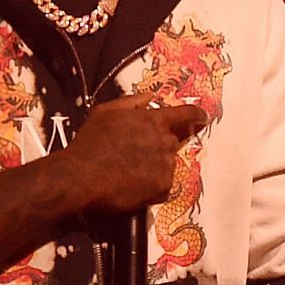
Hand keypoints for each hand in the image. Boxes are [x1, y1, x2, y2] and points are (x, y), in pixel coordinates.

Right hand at [62, 92, 207, 211]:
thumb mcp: (107, 111)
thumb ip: (133, 101)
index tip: (202, 118)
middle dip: (162, 145)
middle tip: (139, 153)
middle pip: (175, 141)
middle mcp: (166, 141)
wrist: (81, 176)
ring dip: (156, 165)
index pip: (187, 114)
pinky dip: (152, 185)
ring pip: (168, 163)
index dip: (197, 115)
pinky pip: (164, 184)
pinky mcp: (164, 188)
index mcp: (154, 120)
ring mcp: (167, 165)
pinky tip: (132, 184)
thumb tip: (152, 96)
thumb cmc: (90, 142)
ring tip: (130, 170)